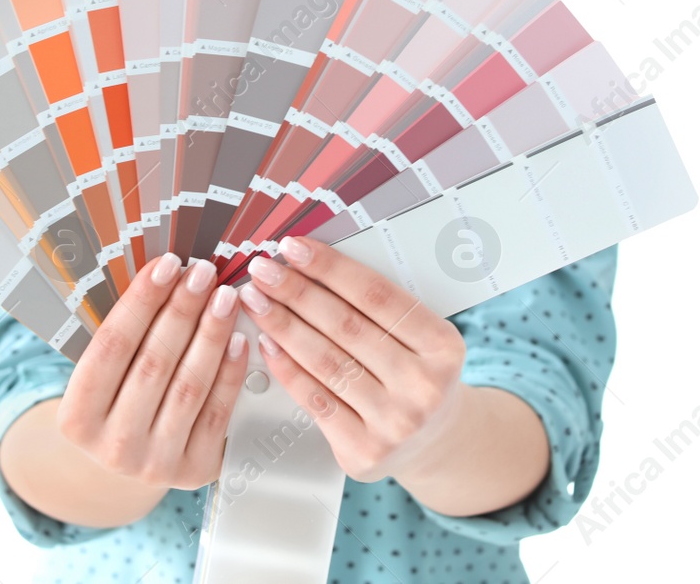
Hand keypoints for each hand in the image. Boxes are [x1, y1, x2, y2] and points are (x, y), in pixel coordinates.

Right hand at [57, 251, 249, 491]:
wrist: (129, 466)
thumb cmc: (115, 406)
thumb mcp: (102, 377)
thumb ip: (123, 337)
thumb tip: (162, 276)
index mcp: (77, 418)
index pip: (111, 346)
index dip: (141, 301)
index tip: (166, 266)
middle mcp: (113, 446)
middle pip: (154, 362)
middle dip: (183, 310)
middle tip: (203, 272)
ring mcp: (155, 463)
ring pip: (189, 385)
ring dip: (211, 334)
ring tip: (224, 297)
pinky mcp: (194, 470)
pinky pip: (217, 411)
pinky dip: (229, 370)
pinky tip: (237, 338)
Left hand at [237, 235, 468, 484]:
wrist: (435, 442)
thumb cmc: (417, 375)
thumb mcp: (422, 338)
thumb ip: (380, 307)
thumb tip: (312, 264)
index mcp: (443, 346)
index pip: (377, 296)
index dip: (331, 268)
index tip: (294, 248)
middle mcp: (423, 387)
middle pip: (346, 327)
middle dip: (296, 292)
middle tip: (263, 269)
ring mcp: (395, 423)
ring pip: (325, 362)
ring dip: (282, 325)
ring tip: (255, 300)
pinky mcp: (365, 451)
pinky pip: (315, 400)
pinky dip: (286, 368)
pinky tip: (267, 343)